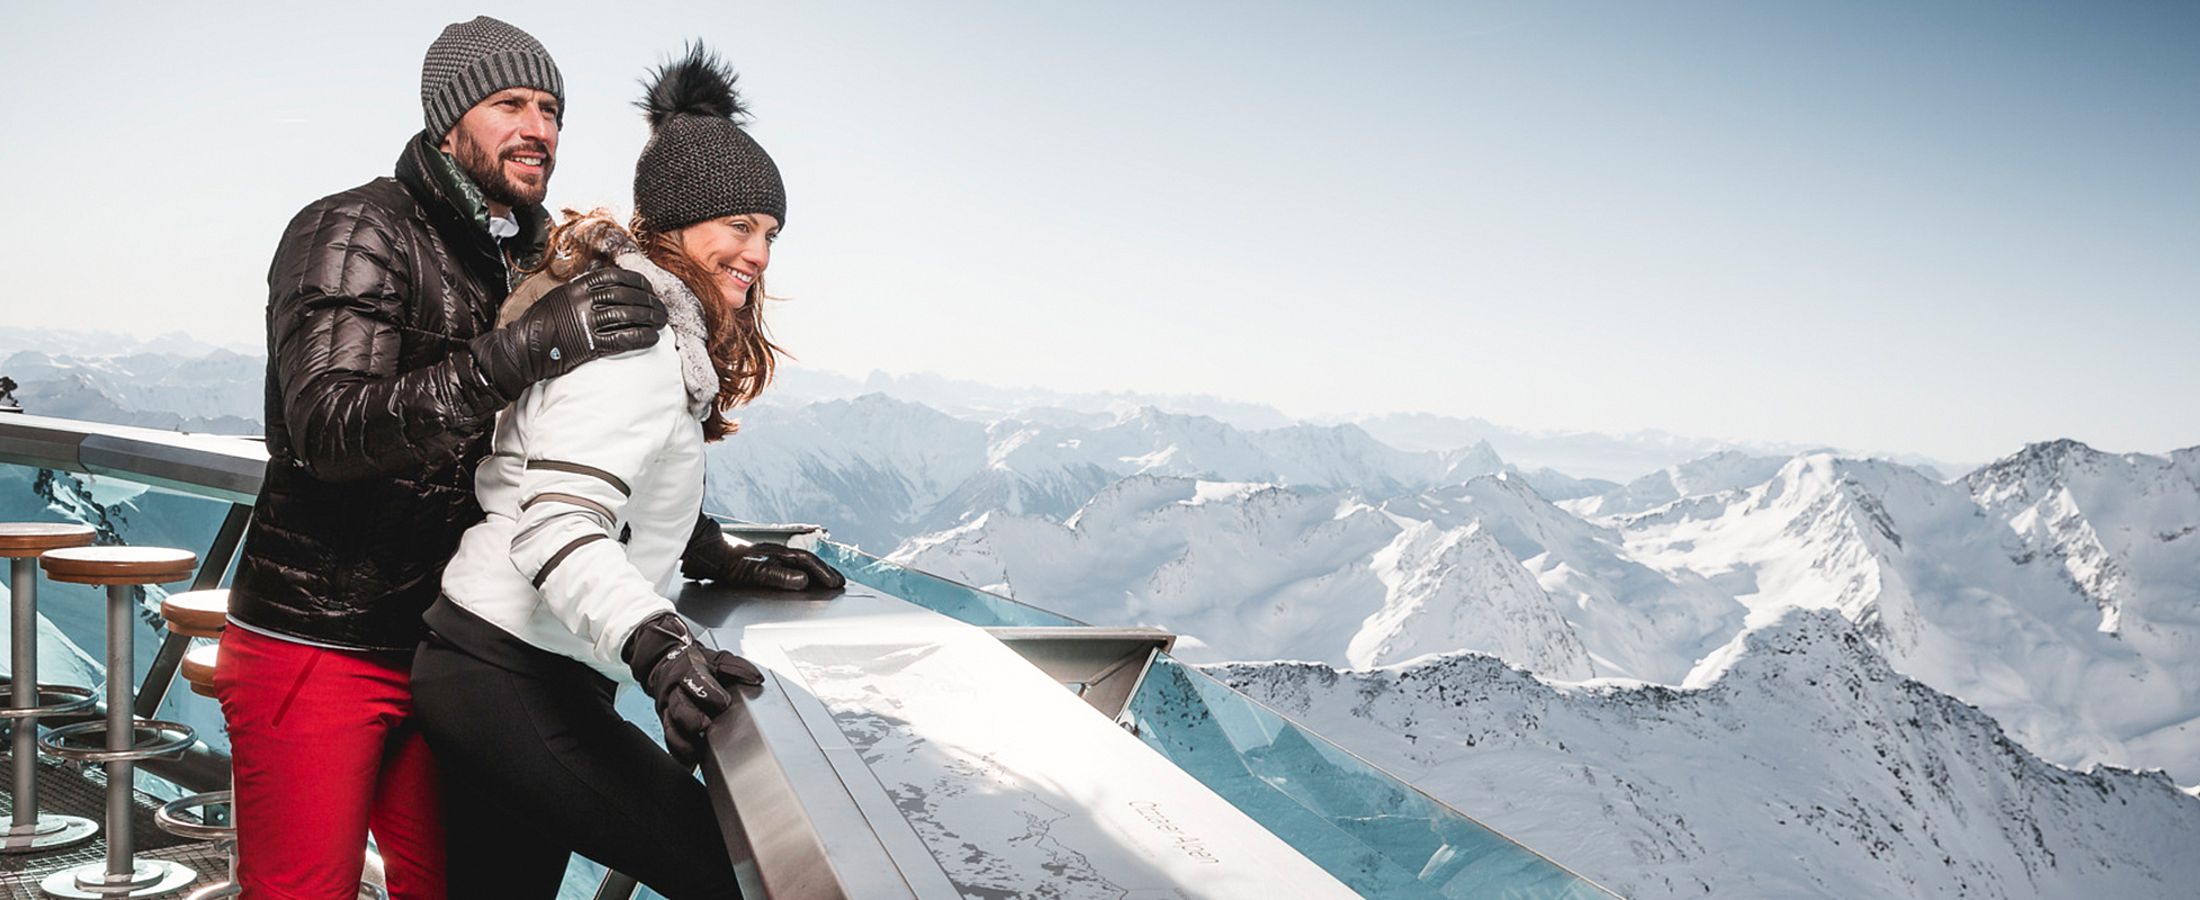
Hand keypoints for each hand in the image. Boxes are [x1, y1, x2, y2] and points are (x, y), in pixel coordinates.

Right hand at [470, 268, 666, 399]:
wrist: (521, 350)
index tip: (649, 288)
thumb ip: (581, 289)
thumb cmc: (540, 324)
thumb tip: (605, 280)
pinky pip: (622, 339)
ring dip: (649, 319)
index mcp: (576, 286)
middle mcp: (582, 301)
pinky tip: (652, 339)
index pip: (615, 277)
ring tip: (661, 323)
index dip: (637, 282)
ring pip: (627, 315)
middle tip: (661, 309)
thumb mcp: (559, 296)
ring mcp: (585, 323)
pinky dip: (641, 338)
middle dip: (649, 301)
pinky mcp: (588, 345)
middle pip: (626, 295)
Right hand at [623, 612, 762, 764]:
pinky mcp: (668, 726)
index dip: (708, 692)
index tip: (723, 701)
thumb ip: (736, 667)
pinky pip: (670, 744)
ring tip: (699, 750)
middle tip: (706, 726)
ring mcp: (668, 711)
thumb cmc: (695, 665)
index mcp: (686, 672)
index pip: (694, 680)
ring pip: (671, 730)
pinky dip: (680, 755)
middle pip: (678, 708)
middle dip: (691, 719)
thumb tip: (756, 678)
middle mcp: (674, 693)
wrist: (667, 665)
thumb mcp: (716, 660)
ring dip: (684, 743)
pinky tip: (692, 762)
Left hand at [684, 524, 846, 590]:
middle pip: (805, 561)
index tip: (836, 584)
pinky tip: (796, 577)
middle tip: (839, 583)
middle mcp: (773, 553)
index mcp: (775, 553)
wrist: (701, 550)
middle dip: (824, 572)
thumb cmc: (722, 560)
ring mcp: (766, 556)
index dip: (823, 573)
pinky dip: (797, 572)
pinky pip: (785, 566)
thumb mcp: (750, 572)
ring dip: (813, 572)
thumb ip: (777, 576)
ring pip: (796, 563)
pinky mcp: (757, 561)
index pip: (807, 562)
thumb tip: (803, 581)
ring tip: (824, 581)